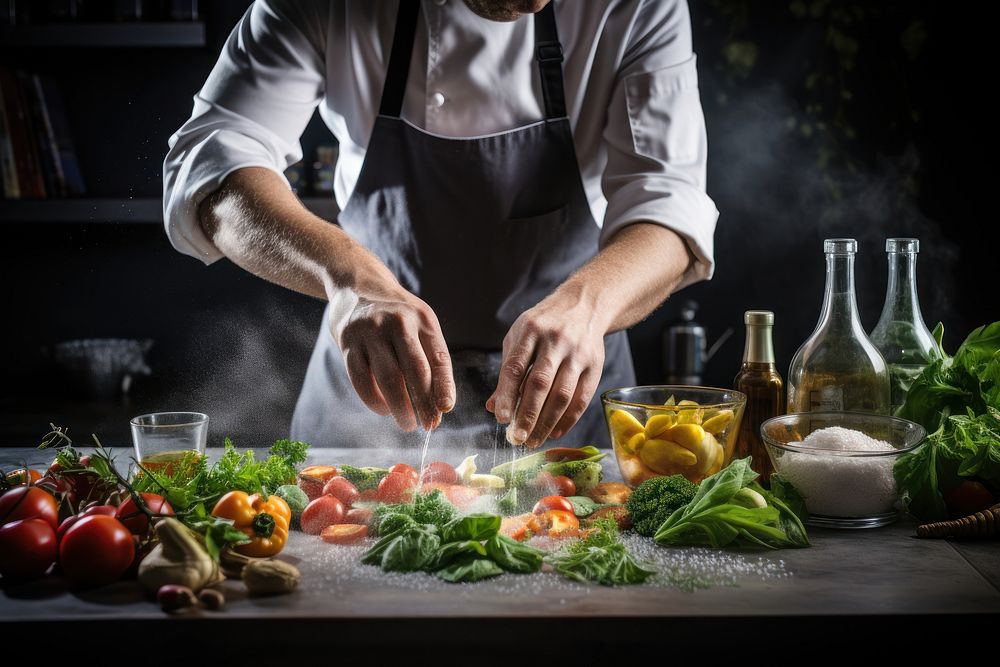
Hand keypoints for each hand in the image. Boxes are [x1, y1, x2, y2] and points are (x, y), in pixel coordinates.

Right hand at [335, 291, 454, 431]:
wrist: (357, 289)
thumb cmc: (397, 317)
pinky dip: (374, 400)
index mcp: (423, 319)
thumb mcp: (420, 325)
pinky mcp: (347, 342)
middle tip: (429, 425)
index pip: (439, 357)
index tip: (445, 409)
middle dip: (424, 403)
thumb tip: (439, 405)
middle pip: (415, 370)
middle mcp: (398, 322)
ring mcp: (370, 331)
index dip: (444, 386)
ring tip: (407, 423)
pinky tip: (384, 410)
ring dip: (400, 407)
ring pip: (388, 377)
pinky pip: (361, 379)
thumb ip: (431, 358)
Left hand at [486, 293, 605, 447]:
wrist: (583, 305)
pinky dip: (568, 420)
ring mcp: (578, 353)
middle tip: (517, 438)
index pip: (516, 367)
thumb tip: (494, 407)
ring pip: (562, 394)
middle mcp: (555, 340)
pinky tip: (554, 432)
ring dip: (547, 422)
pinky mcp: (595, 365)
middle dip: (528, 414)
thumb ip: (507, 372)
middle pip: (540, 383)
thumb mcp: (519, 338)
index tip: (501, 418)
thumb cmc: (543, 326)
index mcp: (530, 330)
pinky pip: (581, 398)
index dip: (508, 395)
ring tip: (534, 440)